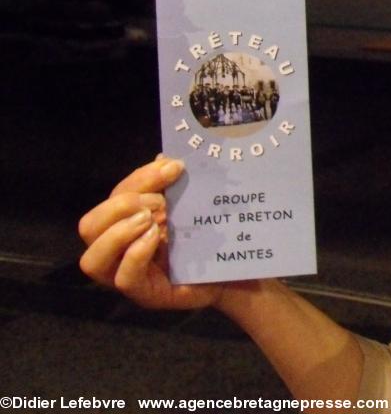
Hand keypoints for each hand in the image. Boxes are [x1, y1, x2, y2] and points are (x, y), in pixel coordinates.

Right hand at [78, 156, 224, 309]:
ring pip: (92, 259)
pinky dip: (136, 254)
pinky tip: (156, 238)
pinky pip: (124, 279)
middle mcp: (119, 251)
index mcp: (126, 223)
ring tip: (152, 220)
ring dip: (119, 232)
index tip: (174, 167)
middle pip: (89, 226)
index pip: (114, 196)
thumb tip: (164, 159)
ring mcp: (128, 275)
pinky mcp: (146, 294)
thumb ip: (173, 186)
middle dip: (120, 205)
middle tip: (159, 202)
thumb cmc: (210, 236)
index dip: (140, 178)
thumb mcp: (190, 206)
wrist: (237, 268)